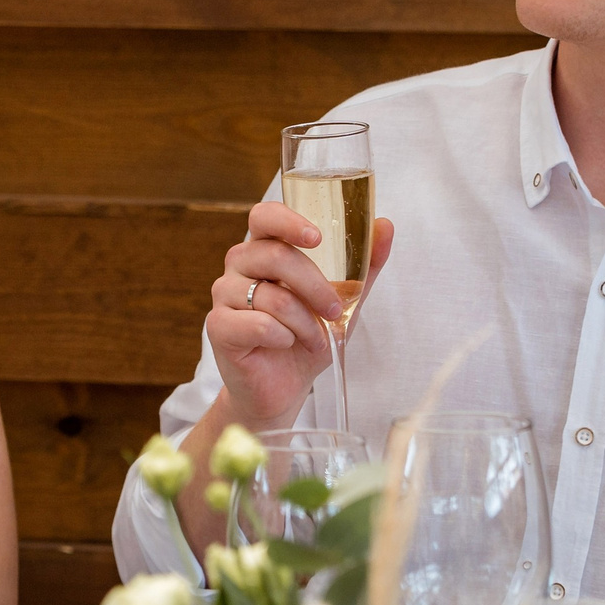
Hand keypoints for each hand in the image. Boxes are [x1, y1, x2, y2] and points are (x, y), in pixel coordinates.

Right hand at [204, 201, 396, 432]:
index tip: (317, 237)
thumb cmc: (306, 338)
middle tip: (335, 310)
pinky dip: (283, 338)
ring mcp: (224, 294)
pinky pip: (259, 324)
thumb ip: (363, 266)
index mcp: (265, 249)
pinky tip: (285, 345)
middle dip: (315, 286)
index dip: (287, 221)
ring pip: (272, 297)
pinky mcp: (219, 327)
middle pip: (275, 256)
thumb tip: (385, 225)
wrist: (283, 387)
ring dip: (305, 323)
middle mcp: (239, 265)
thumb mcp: (344, 302)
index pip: (264, 217)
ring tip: (315, 339)